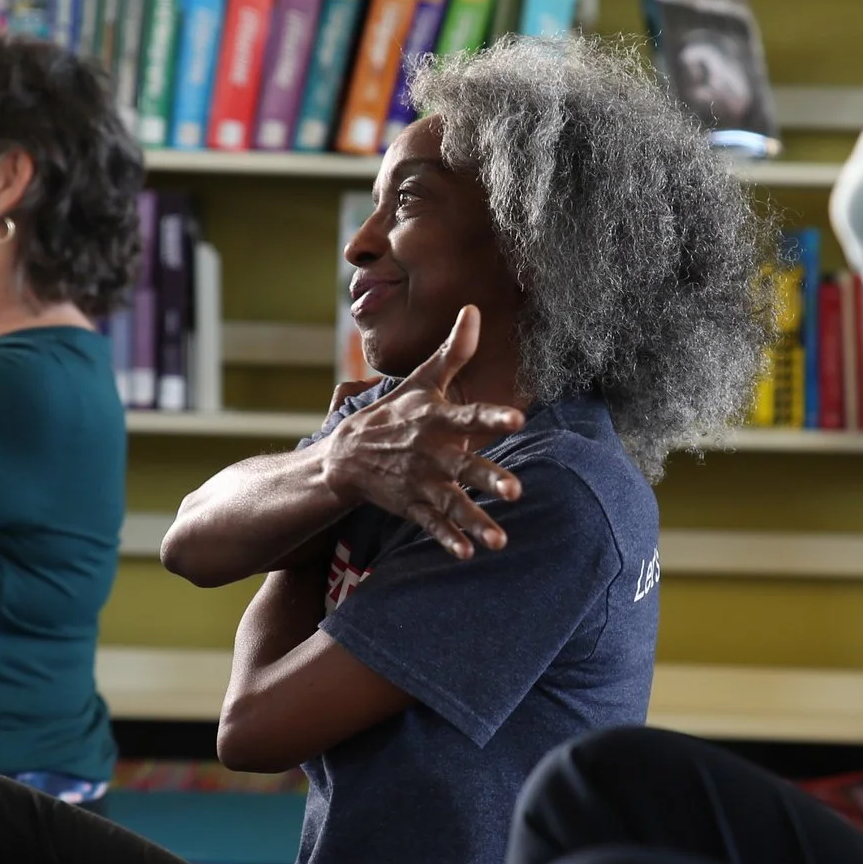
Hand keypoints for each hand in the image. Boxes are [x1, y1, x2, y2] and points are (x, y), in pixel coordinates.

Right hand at [321, 305, 525, 559]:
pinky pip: (431, 525)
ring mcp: (419, 482)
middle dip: (487, 479)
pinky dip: (447, 540)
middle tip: (516, 490)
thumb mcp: (422, 380)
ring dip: (474, 521)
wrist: (344, 455)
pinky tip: (467, 554)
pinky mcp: (411, 505)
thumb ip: (453, 351)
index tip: (517, 420)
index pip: (468, 416)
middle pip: (463, 467)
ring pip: (451, 504)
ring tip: (499, 540)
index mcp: (435, 419)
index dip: (492, 418)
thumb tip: (473, 309)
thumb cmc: (394, 413)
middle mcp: (429, 452)